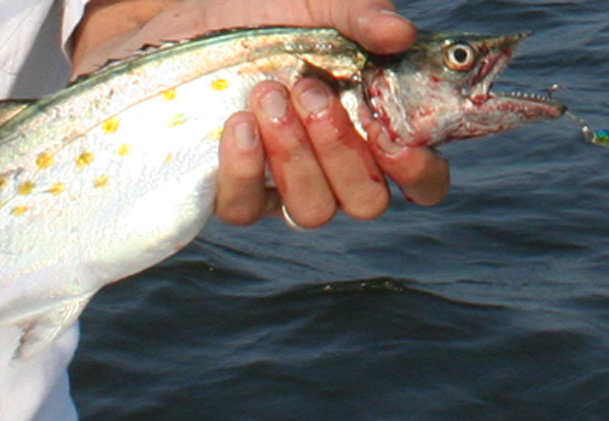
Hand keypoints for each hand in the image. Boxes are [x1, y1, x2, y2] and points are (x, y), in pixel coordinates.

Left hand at [72, 0, 449, 228]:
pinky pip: (246, 209)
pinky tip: (236, 125)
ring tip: (268, 96)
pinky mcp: (236, 194)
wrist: (186, 26)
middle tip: (311, 93)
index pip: (422, 179)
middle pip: (366, 202)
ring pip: (311, 212)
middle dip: (341, 152)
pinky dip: (244, 169)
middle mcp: (336, 169)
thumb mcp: (315, 4)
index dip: (419, 172)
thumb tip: (399, 32)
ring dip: (294, 157)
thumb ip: (359, 15)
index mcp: (372, 129)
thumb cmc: (262, 18)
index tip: (393, 138)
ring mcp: (285, 187)